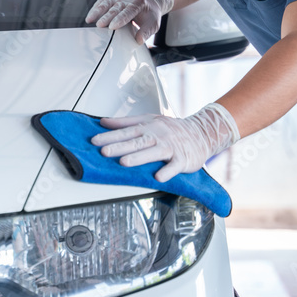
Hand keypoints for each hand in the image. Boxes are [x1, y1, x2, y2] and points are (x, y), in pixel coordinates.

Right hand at [84, 0, 173, 43]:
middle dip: (106, 16)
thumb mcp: (153, 24)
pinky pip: (102, 0)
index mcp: (139, 2)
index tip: (112, 26)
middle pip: (115, 7)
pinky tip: (90, 15)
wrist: (149, 1)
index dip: (120, 19)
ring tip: (89, 19)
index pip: (128, 11)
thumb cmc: (149, 14)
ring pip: (106, 2)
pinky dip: (95, 8)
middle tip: (99, 25)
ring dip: (97, 11)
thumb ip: (146, 32)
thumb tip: (138, 41)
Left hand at [90, 104, 239, 181]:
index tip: (94, 141)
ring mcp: (170, 147)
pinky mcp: (183, 159)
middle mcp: (158, 135)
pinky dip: (167, 171)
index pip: (126, 131)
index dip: (110, 136)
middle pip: (137, 141)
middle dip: (120, 146)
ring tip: (124, 162)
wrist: (201, 132)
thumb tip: (104, 122)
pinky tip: (158, 177)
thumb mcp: (148, 120)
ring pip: (153, 152)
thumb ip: (125, 122)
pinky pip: (174, 166)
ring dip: (139, 157)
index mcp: (148, 126)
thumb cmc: (171, 128)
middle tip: (104, 152)